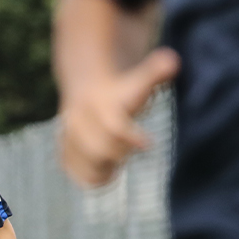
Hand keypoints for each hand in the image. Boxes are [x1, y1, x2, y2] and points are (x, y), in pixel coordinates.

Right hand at [58, 47, 179, 186]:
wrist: (86, 89)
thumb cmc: (121, 90)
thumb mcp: (138, 81)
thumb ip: (154, 72)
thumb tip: (173, 60)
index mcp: (98, 106)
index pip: (114, 127)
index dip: (131, 138)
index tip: (149, 144)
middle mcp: (77, 122)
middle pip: (100, 152)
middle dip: (119, 154)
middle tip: (129, 149)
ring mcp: (68, 139)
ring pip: (89, 168)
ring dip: (107, 168)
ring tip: (116, 159)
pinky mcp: (65, 154)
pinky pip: (81, 177)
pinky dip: (96, 178)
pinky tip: (106, 170)